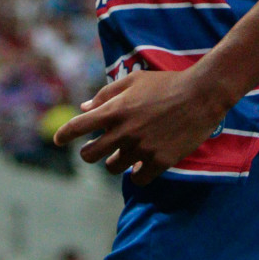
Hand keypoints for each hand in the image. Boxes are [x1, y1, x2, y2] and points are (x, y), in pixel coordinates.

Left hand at [52, 69, 233, 183]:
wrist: (201, 94)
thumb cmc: (166, 83)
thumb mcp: (133, 81)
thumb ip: (106, 95)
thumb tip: (84, 108)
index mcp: (115, 110)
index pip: (78, 126)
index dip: (63, 134)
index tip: (57, 139)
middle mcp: (124, 131)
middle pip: (90, 155)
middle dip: (90, 152)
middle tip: (98, 149)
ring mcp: (141, 148)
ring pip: (113, 168)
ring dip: (115, 162)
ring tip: (125, 154)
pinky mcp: (159, 161)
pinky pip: (137, 179)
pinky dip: (137, 174)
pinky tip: (142, 166)